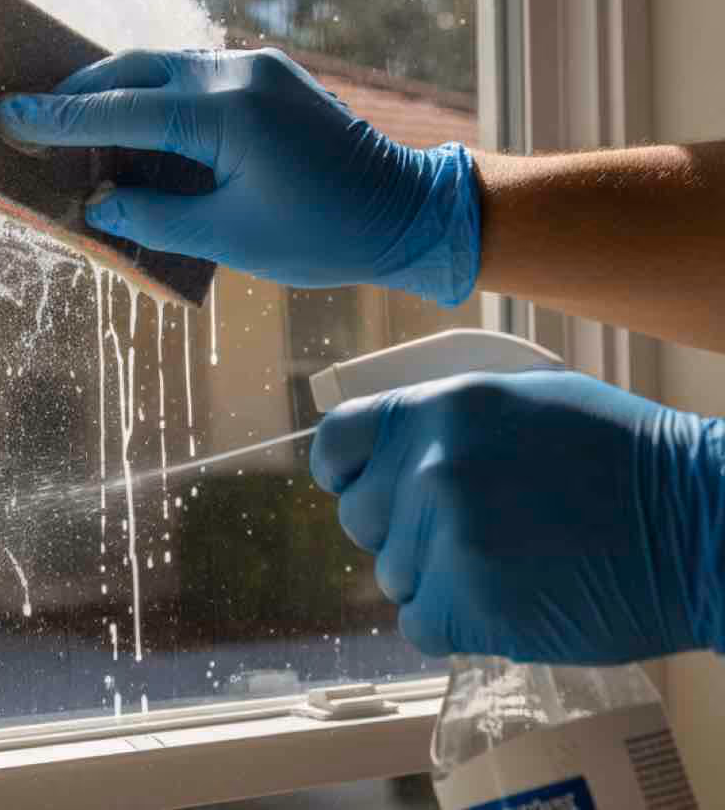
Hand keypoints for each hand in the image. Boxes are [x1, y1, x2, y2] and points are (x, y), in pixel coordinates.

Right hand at [0, 47, 479, 304]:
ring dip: (114, 91)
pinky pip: (191, 73)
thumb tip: (95, 204)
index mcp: (225, 114)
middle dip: (77, 94)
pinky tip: (132, 123)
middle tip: (30, 119)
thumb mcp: (226, 237)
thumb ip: (150, 217)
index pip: (118, 111)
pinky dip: (152, 94)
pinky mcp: (267, 73)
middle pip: (133, 69)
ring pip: (161, 65)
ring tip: (73, 124)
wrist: (408, 211)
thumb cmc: (321, 234)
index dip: (57, 119)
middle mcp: (237, 73)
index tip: (7, 116)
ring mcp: (255, 66)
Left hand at [310, 368, 724, 663]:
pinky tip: (505, 601)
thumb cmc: (625, 460)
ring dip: (437, 578)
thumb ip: (446, 422)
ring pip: (394, 575)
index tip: (361, 486)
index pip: (337, 444)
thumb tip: (385, 446)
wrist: (702, 527)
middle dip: (403, 530)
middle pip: (361, 519)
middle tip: (470, 532)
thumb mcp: (526, 401)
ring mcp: (448, 537)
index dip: (347, 471)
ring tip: (507, 563)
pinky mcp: (469, 604)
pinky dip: (454, 624)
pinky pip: (419, 624)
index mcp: (440, 409)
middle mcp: (432, 467)